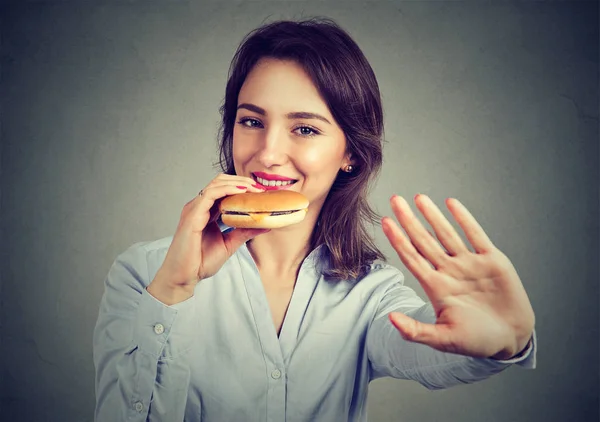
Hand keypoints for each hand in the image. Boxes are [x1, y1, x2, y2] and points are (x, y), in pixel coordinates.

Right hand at [147, 173, 267, 304]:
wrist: (184, 276)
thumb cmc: (200, 261)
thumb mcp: (230, 243)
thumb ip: (245, 232)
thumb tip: (266, 224)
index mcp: (207, 211)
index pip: (225, 190)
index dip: (243, 187)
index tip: (262, 192)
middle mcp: (200, 207)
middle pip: (221, 182)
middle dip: (242, 181)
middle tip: (261, 188)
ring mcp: (194, 209)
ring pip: (216, 184)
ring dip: (237, 183)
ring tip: (254, 188)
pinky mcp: (192, 215)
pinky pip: (210, 194)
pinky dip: (227, 190)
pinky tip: (241, 191)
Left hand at [381, 194, 534, 358]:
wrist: (511, 338)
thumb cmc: (476, 341)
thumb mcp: (443, 339)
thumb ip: (416, 331)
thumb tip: (390, 319)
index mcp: (436, 287)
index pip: (411, 258)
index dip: (398, 240)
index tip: (385, 223)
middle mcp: (449, 271)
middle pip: (424, 240)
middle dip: (409, 221)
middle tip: (395, 200)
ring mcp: (469, 264)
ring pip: (447, 234)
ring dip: (433, 215)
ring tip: (418, 198)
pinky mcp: (492, 260)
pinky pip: (475, 234)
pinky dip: (464, 219)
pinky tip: (451, 203)